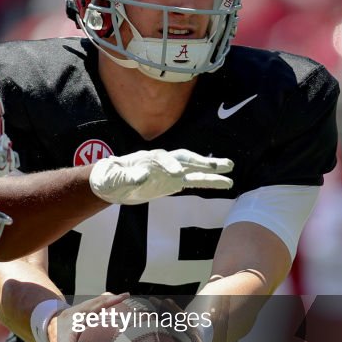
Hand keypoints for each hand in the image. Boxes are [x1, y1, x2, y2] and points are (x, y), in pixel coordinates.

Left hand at [89, 149, 232, 204]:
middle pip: (184, 158)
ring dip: (211, 169)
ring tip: (231, 170)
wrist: (112, 183)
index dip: (170, 166)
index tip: (177, 175)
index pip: (163, 158)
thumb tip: (142, 176)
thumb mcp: (114, 179)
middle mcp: (162, 162)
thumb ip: (127, 177)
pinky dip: (207, 181)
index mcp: (147, 158)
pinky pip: (193, 181)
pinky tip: (223, 182)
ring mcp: (169, 172)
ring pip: (193, 169)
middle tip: (219, 165)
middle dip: (201, 161)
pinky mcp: (173, 183)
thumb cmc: (110, 178)